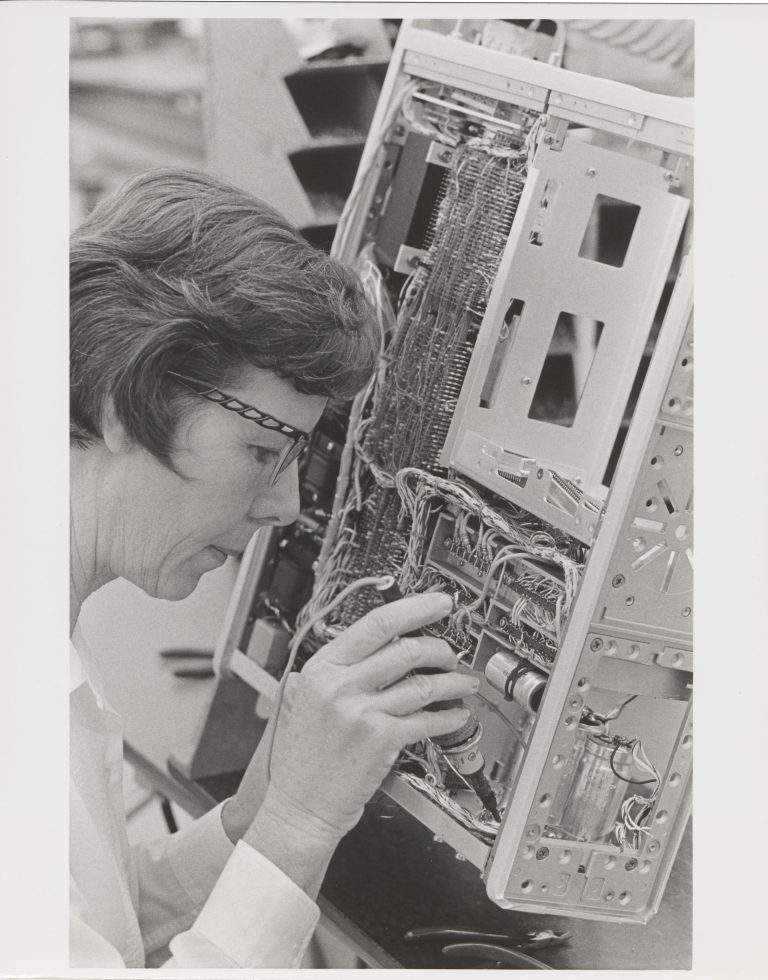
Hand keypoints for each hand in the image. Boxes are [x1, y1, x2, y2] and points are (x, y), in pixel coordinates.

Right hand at [224, 591, 476, 846]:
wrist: (299, 806)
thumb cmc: (305, 758)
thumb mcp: (309, 699)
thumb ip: (340, 671)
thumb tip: (384, 645)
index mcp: (322, 668)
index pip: (375, 624)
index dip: (414, 608)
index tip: (437, 603)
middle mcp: (339, 685)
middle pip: (405, 648)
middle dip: (440, 647)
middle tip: (452, 652)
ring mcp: (360, 712)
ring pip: (423, 683)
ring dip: (453, 682)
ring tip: (464, 683)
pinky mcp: (380, 740)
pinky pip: (426, 720)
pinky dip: (448, 717)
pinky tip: (456, 716)